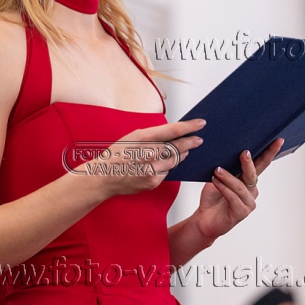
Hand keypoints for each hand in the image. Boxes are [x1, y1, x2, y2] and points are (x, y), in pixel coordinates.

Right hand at [75, 118, 205, 197]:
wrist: (103, 177)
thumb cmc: (117, 155)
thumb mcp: (133, 137)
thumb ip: (153, 135)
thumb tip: (172, 134)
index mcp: (144, 138)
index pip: (173, 130)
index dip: (190, 127)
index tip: (201, 123)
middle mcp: (149, 153)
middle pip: (179, 146)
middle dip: (191, 142)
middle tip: (199, 140)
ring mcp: (151, 169)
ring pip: (174, 160)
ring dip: (181, 155)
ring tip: (184, 151)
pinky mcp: (153, 181)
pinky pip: (167, 172)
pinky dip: (166, 168)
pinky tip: (161, 164)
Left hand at [192, 138, 283, 241]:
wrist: (204, 219)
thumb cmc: (212, 198)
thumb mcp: (218, 178)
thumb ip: (225, 167)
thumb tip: (226, 150)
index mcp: (249, 180)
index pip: (261, 163)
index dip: (270, 152)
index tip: (278, 140)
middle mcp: (251, 190)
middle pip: (254, 173)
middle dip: (249, 162)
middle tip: (244, 152)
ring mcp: (248, 202)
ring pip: (240, 186)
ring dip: (228, 177)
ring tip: (217, 170)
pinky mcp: (241, 213)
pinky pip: (233, 197)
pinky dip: (223, 188)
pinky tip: (215, 182)